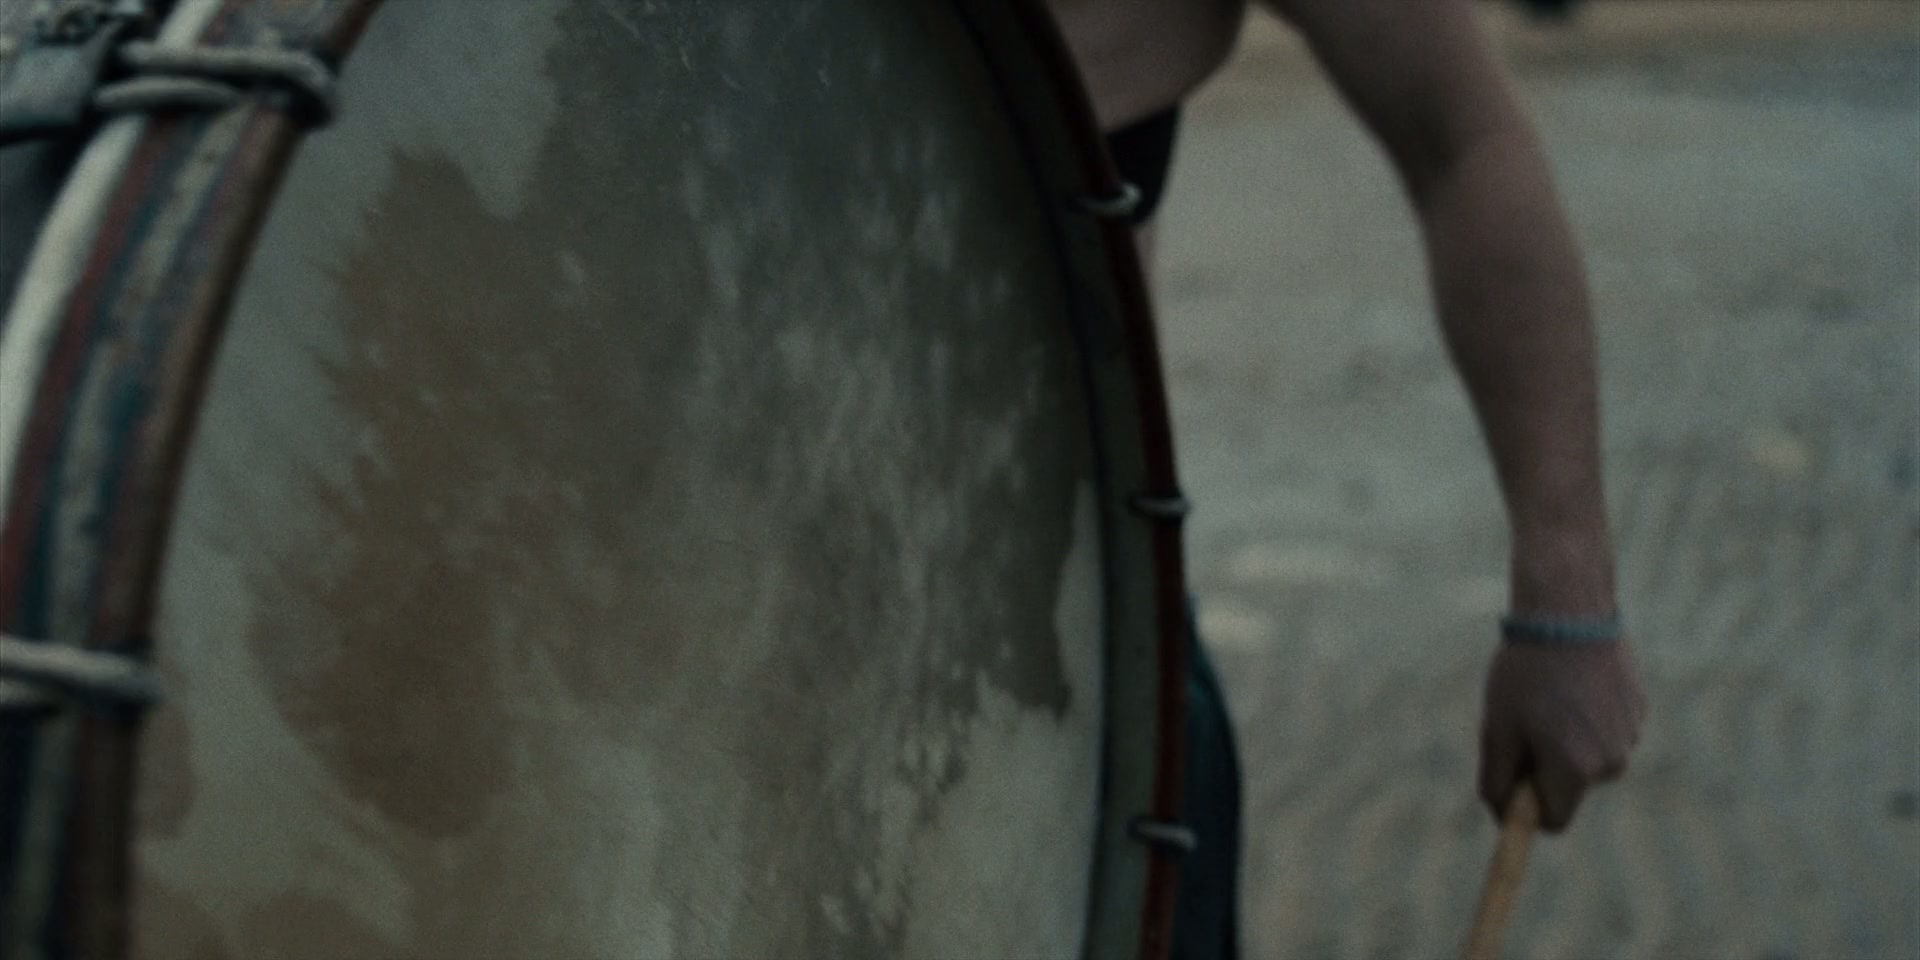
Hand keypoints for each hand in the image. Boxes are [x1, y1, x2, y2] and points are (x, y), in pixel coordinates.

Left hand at [1477, 639, 1646, 831]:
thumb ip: (1497, 781)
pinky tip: (1573, 683)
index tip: (1511, 783)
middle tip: (1524, 723)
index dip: (1526, 808)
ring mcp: (1630, 736)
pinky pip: (1605, 730)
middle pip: (1570, 787)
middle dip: (1545, 768)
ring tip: (1549, 697)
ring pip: (1589, 757)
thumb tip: (1502, 816)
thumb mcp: (1497, 729)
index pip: (1553, 821)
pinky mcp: (1638, 711)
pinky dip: (1586, 716)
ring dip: (1566, 739)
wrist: (1568, 613)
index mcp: (1575, 771)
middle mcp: (1611, 762)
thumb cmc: (1525, 673)